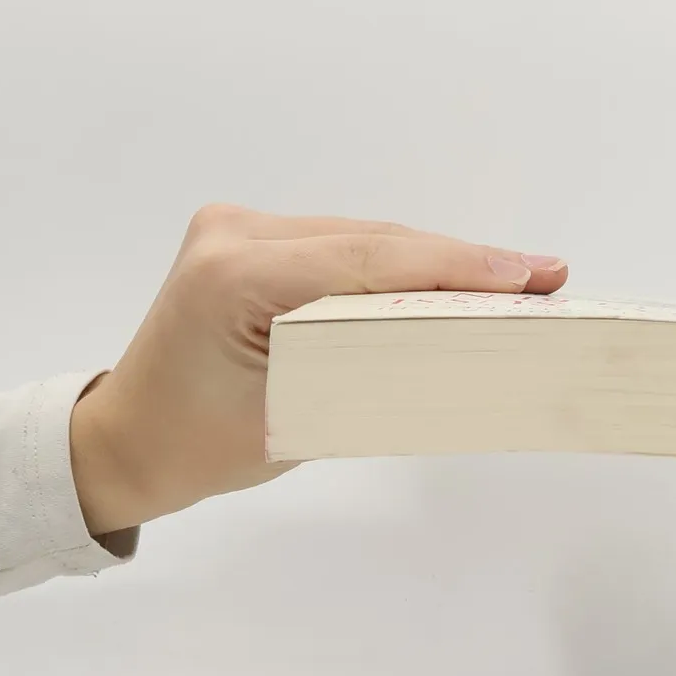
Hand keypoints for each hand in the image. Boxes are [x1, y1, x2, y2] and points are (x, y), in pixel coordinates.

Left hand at [69, 204, 566, 534]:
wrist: (130, 439)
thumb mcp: (300, 417)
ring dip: (438, 262)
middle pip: (376, 242)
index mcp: (233, 276)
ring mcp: (239, 228)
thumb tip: (465, 342)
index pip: (369, 260)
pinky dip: (400, 266)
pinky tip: (455, 278)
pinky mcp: (249, 237)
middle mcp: (234, 233)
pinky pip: (344, 245)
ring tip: (518, 279)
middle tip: (545, 276)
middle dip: (463, 262)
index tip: (528, 276)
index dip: (458, 266)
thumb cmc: (202, 448)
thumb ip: (375, 366)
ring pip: (366, 239)